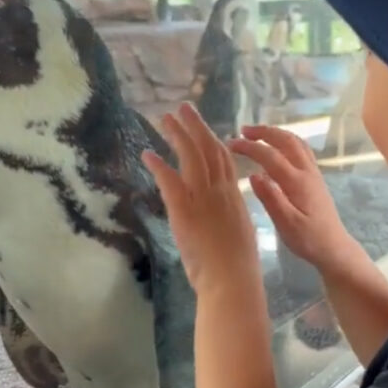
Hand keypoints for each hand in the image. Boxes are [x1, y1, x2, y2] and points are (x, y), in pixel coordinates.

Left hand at [141, 103, 260, 295]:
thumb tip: (225, 214)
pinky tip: (147, 154)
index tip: (204, 127)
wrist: (233, 280)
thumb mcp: (240, 234)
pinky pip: (170, 181)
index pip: (224, 161)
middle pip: (208, 149)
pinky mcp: (184, 210)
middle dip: (196, 126)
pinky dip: (159, 165)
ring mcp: (203, 199)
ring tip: (166, 118)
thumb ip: (231, 218)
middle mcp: (220, 192)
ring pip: (191, 157)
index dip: (213, 140)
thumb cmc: (238, 267)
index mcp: (234, 198)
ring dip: (178, 135)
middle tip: (183, 108)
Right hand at [228, 125, 354, 270]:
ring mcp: (314, 173)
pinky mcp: (315, 178)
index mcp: (297, 182)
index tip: (231, 144)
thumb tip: (254, 175)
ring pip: (296, 142)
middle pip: (286, 141)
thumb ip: (271, 199)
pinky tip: (278, 148)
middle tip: (243, 131)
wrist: (334, 248)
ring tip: (257, 134)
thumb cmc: (308, 240)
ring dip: (276, 134)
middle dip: (264, 132)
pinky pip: (301, 149)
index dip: (250, 147)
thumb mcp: (286, 224)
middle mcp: (307, 172)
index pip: (270, 156)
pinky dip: (286, 141)